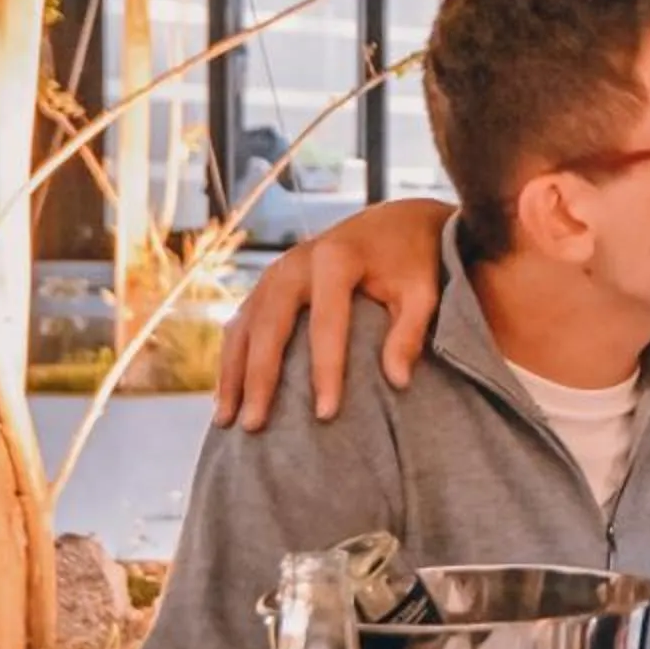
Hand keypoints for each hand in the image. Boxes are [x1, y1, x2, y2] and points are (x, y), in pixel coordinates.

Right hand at [213, 199, 453, 429]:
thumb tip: (399, 381)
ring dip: (233, 375)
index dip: (327, 371)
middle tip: (256, 427)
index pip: (327, 324)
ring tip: (227, 422)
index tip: (327, 416)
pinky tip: (228, 397)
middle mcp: (296, 262)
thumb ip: (410, 332)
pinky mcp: (266, 283)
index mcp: (336, 259)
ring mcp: (274, 271)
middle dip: (261, 379)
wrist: (395, 221)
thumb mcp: (422, 291)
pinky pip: (240, 325)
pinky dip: (232, 361)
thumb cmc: (413, 262)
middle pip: (270, 326)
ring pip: (244, 327)